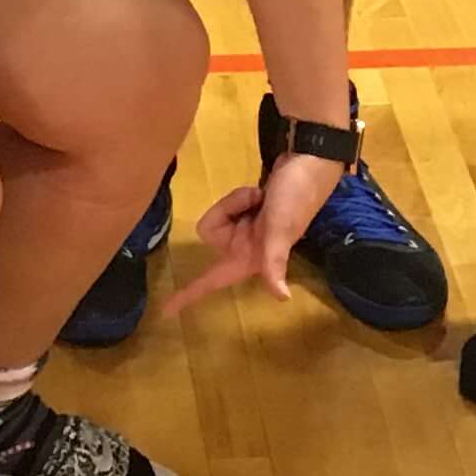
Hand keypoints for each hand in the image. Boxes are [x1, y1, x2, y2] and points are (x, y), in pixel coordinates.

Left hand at [154, 151, 343, 319]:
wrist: (309, 164)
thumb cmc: (297, 198)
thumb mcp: (282, 229)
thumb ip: (275, 261)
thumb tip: (283, 297)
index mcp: (250, 259)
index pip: (213, 281)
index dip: (190, 295)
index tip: (165, 311)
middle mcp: (245, 247)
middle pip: (208, 230)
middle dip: (228, 209)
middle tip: (256, 200)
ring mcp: (247, 229)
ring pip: (218, 215)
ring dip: (237, 200)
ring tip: (261, 196)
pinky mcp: (249, 212)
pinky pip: (230, 204)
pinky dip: (242, 195)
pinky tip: (262, 192)